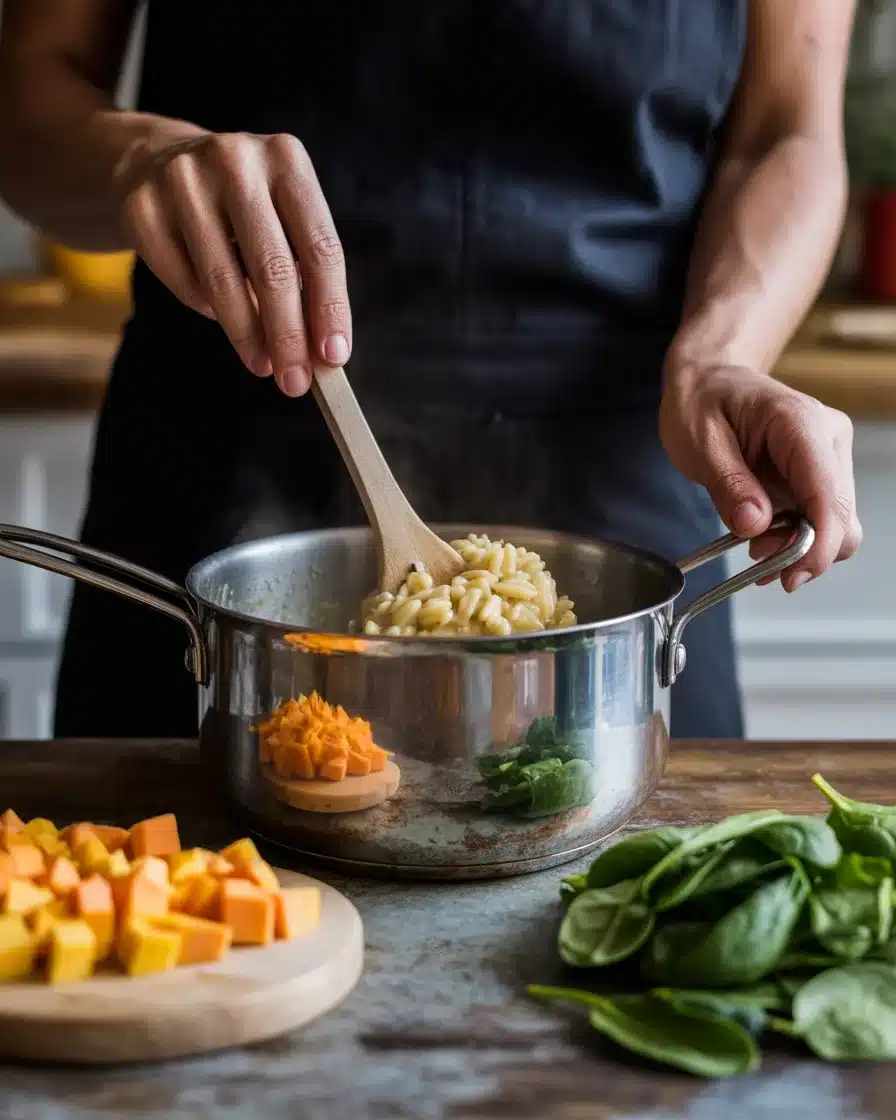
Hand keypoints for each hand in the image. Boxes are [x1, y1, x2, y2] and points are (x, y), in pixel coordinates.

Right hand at [116, 124, 349, 396]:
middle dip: (288, 335)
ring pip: (223, 280)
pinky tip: (218, 315)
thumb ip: (301, 276)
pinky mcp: (141, 206)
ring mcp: (183, 179)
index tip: (334, 357)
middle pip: (272, 268)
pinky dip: (205, 307)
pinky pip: (181, 280)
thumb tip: (317, 354)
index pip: (320, 246)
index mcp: (287, 159)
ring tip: (262, 365)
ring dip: (247, 335)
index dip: (330, 307)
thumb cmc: (239, 204)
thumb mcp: (280, 217)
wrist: (153, 158)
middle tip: (295, 381)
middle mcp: (236, 161)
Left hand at [659, 364, 861, 590]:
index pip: (827, 495)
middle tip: (757, 560)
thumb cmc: (701, 401)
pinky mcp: (819, 473)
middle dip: (803, 551)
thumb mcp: (699, 443)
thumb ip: (729, 485)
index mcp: (800, 424)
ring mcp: (828, 456)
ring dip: (797, 547)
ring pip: (835, 524)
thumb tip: (755, 525)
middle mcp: (827, 439)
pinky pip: (819, 518)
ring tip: (752, 544)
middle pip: (840, 517)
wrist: (708, 379)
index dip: (817, 544)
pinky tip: (762, 535)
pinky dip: (794, 537)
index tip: (790, 576)